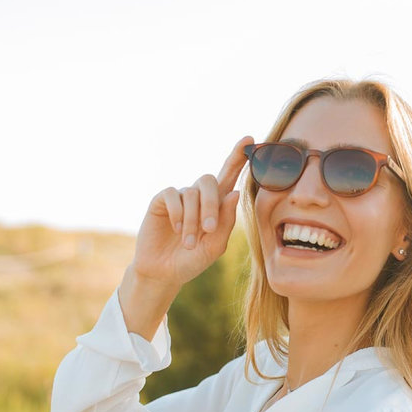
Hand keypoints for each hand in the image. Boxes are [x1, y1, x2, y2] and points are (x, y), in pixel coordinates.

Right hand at [131, 134, 253, 286]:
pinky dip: (177, 214)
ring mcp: (180, 197)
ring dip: (192, 220)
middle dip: (211, 204)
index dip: (237, 157)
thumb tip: (236, 193)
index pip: (229, 176)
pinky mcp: (162, 200)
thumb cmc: (192, 260)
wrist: (164, 272)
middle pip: (210, 180)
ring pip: (192, 193)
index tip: (249, 139)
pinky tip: (175, 230)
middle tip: (208, 229)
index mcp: (216, 206)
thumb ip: (226, 222)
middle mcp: (199, 196)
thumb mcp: (214, 246)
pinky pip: (173, 196)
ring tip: (187, 242)